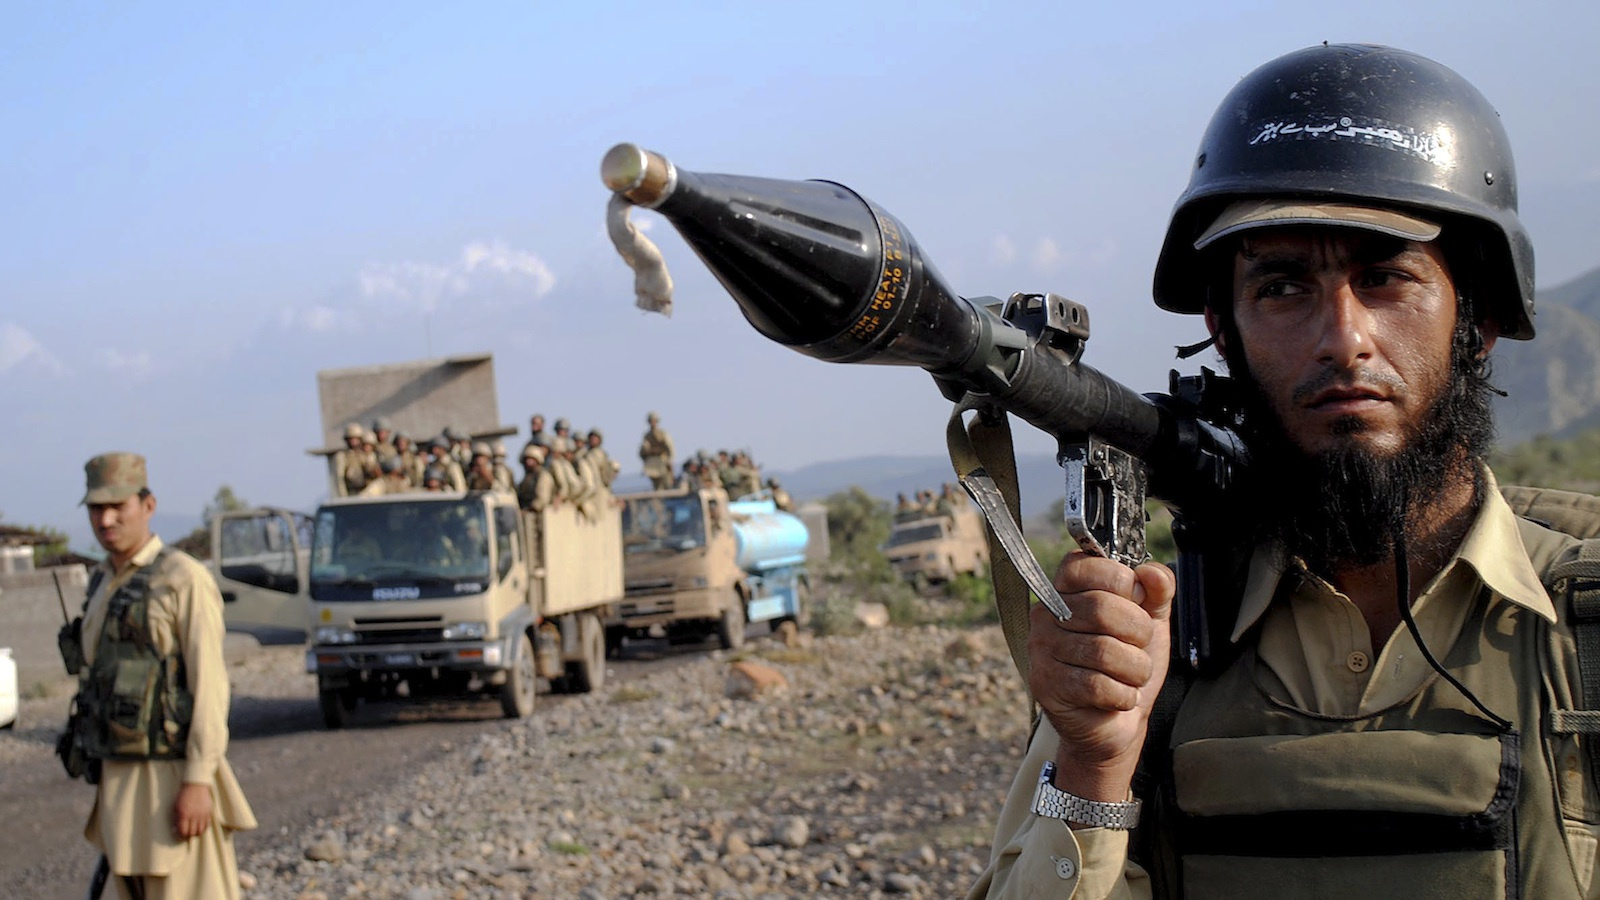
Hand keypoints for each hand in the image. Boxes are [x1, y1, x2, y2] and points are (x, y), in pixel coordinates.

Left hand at [173, 782, 213, 838]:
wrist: (196, 785)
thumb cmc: (183, 796)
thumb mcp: (176, 807)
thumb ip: (175, 819)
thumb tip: (175, 830)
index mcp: (184, 814)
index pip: (183, 831)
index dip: (181, 835)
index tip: (180, 834)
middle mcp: (194, 815)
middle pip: (192, 832)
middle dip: (188, 834)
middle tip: (187, 832)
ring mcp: (202, 814)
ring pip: (201, 830)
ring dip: (196, 832)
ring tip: (194, 831)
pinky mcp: (209, 812)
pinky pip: (207, 824)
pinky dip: (203, 828)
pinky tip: (200, 826)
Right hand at [1028, 551, 1174, 801]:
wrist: (1117, 721)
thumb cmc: (1128, 664)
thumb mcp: (1151, 621)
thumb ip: (1157, 591)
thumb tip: (1151, 573)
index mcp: (1066, 590)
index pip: (1083, 565)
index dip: (1119, 579)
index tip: (1134, 599)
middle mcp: (1045, 615)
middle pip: (1100, 608)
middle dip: (1138, 631)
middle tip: (1139, 646)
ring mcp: (1041, 651)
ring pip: (1103, 651)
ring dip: (1134, 669)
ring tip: (1132, 676)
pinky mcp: (1046, 685)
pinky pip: (1096, 685)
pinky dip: (1123, 694)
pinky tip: (1120, 696)